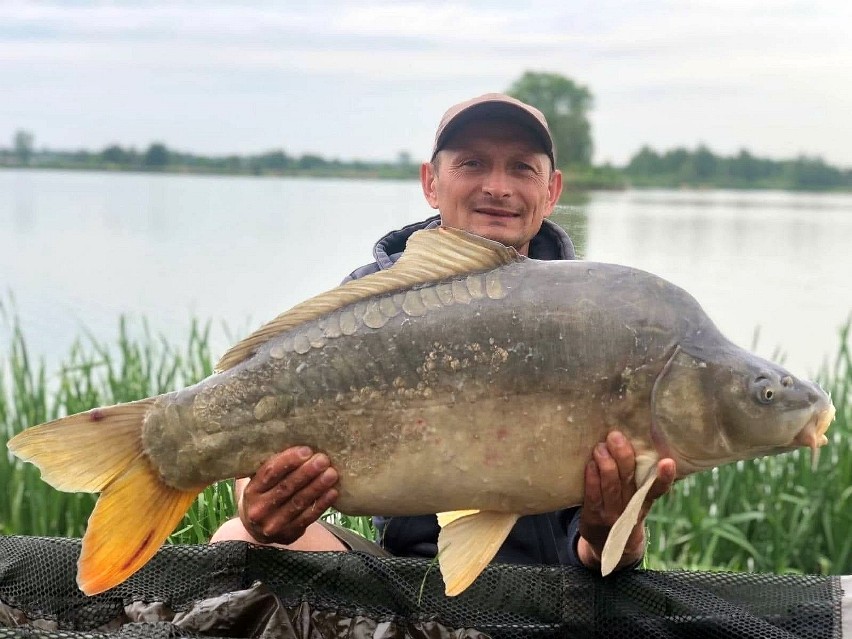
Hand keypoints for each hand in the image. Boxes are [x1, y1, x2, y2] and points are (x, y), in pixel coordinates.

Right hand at [239, 446, 338, 544]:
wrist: (256, 529)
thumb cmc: (264, 495)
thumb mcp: (259, 482)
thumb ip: (271, 466)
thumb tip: (294, 438)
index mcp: (251, 490)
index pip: (269, 473)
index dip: (288, 461)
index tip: (306, 450)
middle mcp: (259, 509)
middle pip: (285, 488)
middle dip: (306, 472)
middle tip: (323, 459)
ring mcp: (273, 524)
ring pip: (298, 503)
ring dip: (317, 487)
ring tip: (332, 473)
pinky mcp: (288, 534)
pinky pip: (307, 518)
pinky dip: (321, 504)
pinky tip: (333, 492)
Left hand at [577, 431, 675, 570]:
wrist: (606, 545)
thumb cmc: (622, 510)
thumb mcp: (636, 499)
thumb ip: (637, 477)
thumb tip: (635, 439)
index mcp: (645, 501)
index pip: (658, 489)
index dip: (664, 477)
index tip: (668, 461)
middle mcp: (631, 508)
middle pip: (630, 481)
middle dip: (623, 457)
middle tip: (616, 436)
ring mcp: (612, 514)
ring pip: (611, 487)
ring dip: (606, 465)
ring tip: (600, 447)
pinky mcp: (593, 517)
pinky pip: (593, 496)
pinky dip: (592, 478)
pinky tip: (590, 464)